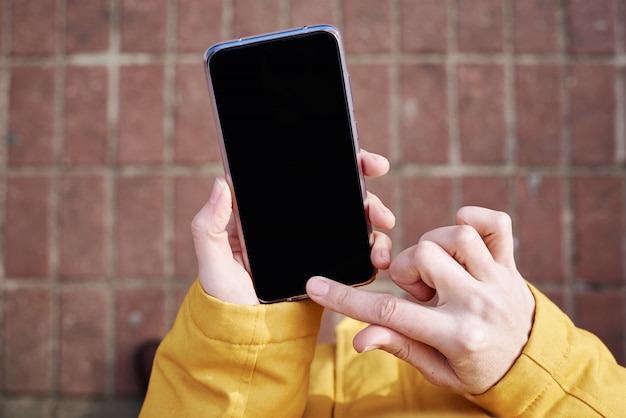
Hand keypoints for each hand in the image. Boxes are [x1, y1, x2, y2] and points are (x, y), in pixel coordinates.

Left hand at [191, 149, 395, 304]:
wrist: (248, 332)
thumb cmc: (225, 295)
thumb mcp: (213, 260)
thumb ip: (209, 226)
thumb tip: (221, 184)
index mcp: (270, 209)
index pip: (303, 174)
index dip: (335, 161)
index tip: (359, 159)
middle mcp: (296, 219)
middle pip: (337, 191)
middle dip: (364, 187)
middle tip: (375, 199)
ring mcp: (316, 241)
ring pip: (353, 217)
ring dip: (374, 215)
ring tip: (383, 225)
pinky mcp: (329, 262)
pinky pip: (356, 248)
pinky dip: (373, 246)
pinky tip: (379, 253)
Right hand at [306, 207, 535, 393]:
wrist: (533, 365)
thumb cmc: (479, 369)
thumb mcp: (438, 370)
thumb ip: (400, 346)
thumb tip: (359, 339)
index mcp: (457, 335)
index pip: (391, 313)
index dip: (346, 299)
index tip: (316, 286)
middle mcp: (479, 302)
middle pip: (424, 256)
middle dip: (407, 269)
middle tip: (419, 292)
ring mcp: (497, 279)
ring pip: (455, 235)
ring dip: (434, 247)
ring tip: (440, 273)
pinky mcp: (509, 263)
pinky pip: (494, 224)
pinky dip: (473, 221)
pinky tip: (461, 242)